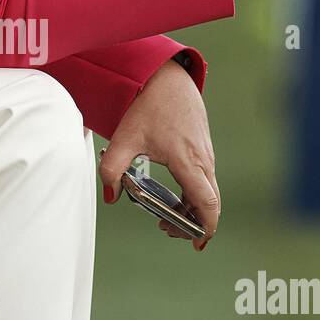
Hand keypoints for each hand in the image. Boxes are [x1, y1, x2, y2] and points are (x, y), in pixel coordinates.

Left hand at [98, 59, 219, 251]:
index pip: (206, 203)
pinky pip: (205, 180)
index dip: (205, 227)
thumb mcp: (124, 138)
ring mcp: (206, 154)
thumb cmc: (148, 105)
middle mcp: (203, 160)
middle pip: (209, 202)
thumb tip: (110, 196)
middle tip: (169, 231)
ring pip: (208, 192)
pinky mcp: (204, 149)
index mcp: (188, 161)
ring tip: (166, 218)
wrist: (167, 77)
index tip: (197, 242)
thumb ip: (112, 169)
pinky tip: (174, 197)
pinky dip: (194, 195)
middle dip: (192, 223)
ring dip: (192, 209)